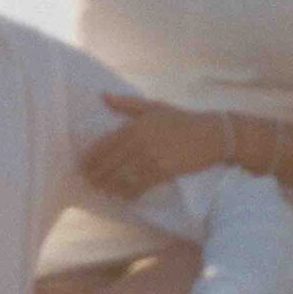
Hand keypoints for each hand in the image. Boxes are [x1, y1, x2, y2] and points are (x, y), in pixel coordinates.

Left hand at [82, 96, 226, 199]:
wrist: (211, 134)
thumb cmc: (181, 119)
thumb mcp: (153, 106)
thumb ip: (127, 104)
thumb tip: (103, 96)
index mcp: (136, 125)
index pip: (107, 143)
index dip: (92, 156)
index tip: (82, 165)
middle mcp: (142, 141)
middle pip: (112, 162)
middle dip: (97, 174)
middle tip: (88, 182)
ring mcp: (153, 158)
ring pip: (124, 176)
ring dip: (110, 186)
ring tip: (102, 190)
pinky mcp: (164, 171)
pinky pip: (141, 185)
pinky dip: (130, 193)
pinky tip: (123, 197)